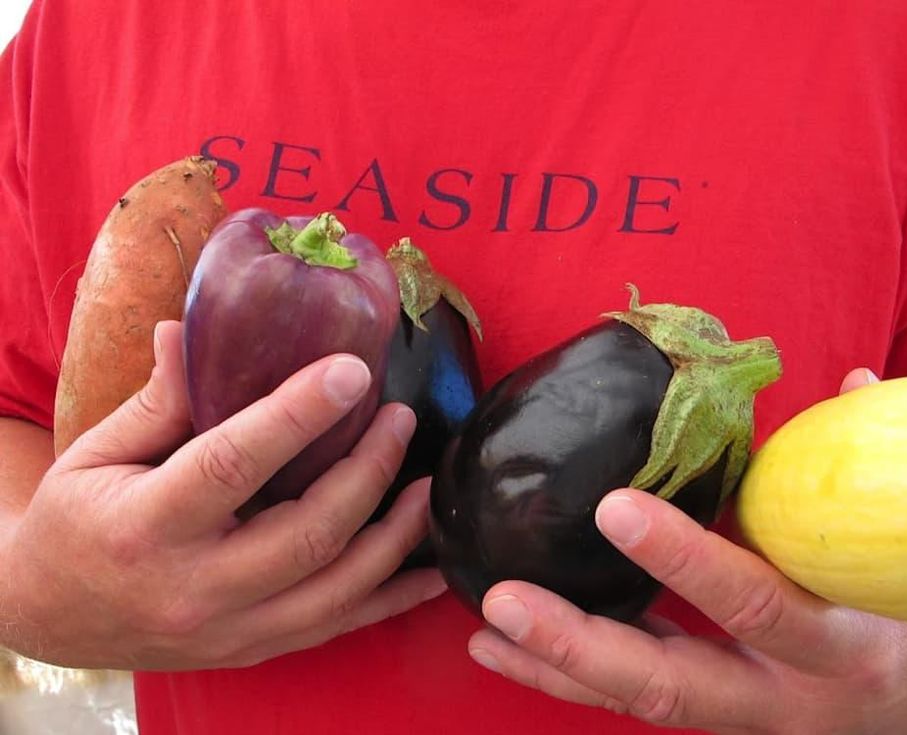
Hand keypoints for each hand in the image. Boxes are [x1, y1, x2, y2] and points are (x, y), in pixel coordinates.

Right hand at [1, 321, 444, 670]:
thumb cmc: (75, 521)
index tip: (351, 371)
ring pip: (337, 588)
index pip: (233, 465)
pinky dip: (393, 598)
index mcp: (146, 526)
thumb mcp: (98, 452)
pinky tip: (434, 570)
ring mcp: (231, 630)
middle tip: (398, 418)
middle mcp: (194, 588)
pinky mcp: (256, 649)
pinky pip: (339, 627)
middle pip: (307, 533)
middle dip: (366, 471)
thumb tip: (191, 327)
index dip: (297, 415)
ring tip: (424, 482)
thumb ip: (158, 399)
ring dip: (394, 533)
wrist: (50, 615)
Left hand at [467, 369, 906, 733]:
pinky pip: (636, 702)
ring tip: (486, 631)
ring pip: (641, 703)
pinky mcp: (720, 715)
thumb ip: (869, 463)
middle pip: (672, 683)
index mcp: (840, 644)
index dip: (684, 558)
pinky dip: (571, 678)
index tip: (615, 506)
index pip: (754, 602)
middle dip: (583, 645)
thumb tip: (849, 381)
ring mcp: (746, 716)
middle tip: (506, 601)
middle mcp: (786, 696)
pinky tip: (507, 651)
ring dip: (558, 668)